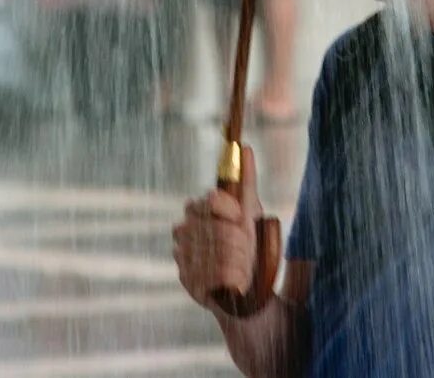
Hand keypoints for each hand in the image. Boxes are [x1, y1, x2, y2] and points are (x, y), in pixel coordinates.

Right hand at [173, 144, 262, 310]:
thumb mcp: (251, 211)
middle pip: (217, 230)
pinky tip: (234, 282)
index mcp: (198, 209)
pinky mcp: (185, 279)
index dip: (232, 211)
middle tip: (247, 251)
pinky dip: (230, 280)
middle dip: (239, 243)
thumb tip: (246, 148)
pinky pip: (212, 277)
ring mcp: (182, 255)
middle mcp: (184, 230)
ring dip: (238, 263)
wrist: (248, 284)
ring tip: (243, 268)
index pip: (212, 200)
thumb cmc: (248, 243)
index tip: (242, 219)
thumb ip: (246, 180)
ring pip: (217, 255)